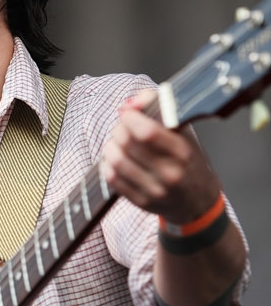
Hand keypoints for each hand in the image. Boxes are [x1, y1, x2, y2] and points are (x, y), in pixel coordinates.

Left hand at [101, 89, 220, 222]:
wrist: (197, 201)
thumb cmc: (187, 160)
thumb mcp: (183, 132)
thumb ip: (158, 108)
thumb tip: (129, 104)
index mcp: (183, 152)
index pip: (147, 132)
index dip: (130, 117)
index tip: (128, 112)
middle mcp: (170, 173)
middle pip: (127, 143)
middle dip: (119, 129)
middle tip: (122, 127)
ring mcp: (155, 190)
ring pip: (117, 161)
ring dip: (110, 146)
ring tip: (116, 143)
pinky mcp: (141, 202)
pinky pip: (112, 178)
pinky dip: (108, 164)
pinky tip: (115, 159)